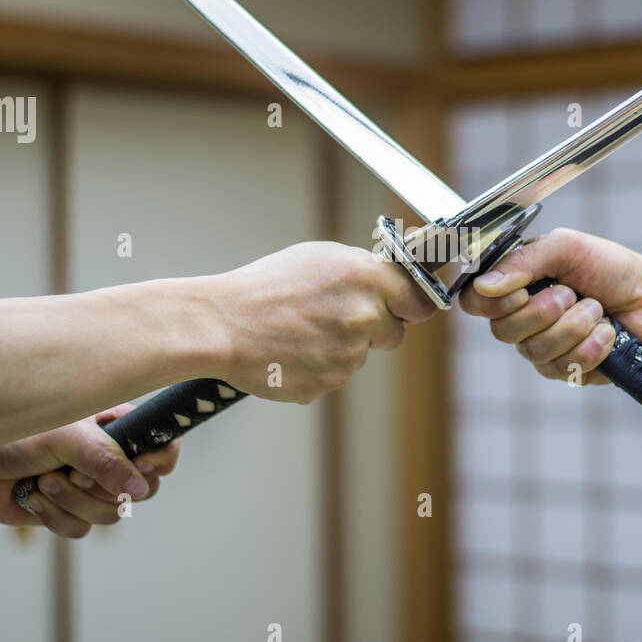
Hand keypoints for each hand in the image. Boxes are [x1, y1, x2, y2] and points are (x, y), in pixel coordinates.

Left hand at [0, 405, 179, 537]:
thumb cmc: (16, 433)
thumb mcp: (65, 437)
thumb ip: (105, 458)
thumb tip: (140, 487)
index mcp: (118, 427)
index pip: (164, 445)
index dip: (160, 461)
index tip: (141, 465)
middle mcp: (110, 457)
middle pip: (143, 490)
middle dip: (105, 488)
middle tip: (76, 472)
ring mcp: (91, 487)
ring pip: (110, 514)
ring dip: (73, 501)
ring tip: (45, 481)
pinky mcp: (70, 512)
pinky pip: (82, 529)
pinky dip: (55, 516)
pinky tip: (33, 496)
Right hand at [213, 241, 434, 401]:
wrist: (222, 324)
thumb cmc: (265, 286)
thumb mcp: (319, 257)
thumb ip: (364, 270)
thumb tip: (394, 284)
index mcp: (367, 277)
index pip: (420, 301)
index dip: (411, 306)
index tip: (408, 309)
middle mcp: (364, 316)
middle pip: (393, 334)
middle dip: (373, 330)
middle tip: (334, 319)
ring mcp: (348, 354)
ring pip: (359, 357)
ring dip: (339, 349)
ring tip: (299, 332)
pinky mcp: (328, 384)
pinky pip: (333, 377)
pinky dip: (317, 369)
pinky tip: (291, 352)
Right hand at [458, 228, 641, 382]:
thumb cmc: (607, 268)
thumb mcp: (566, 247)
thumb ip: (524, 260)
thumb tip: (485, 285)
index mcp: (512, 286)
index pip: (475, 302)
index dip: (494, 303)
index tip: (523, 291)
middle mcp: (519, 320)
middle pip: (503, 331)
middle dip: (546, 310)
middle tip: (572, 293)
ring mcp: (540, 349)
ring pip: (536, 350)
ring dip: (575, 326)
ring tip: (596, 310)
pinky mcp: (564, 371)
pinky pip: (564, 367)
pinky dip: (592, 346)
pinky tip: (606, 332)